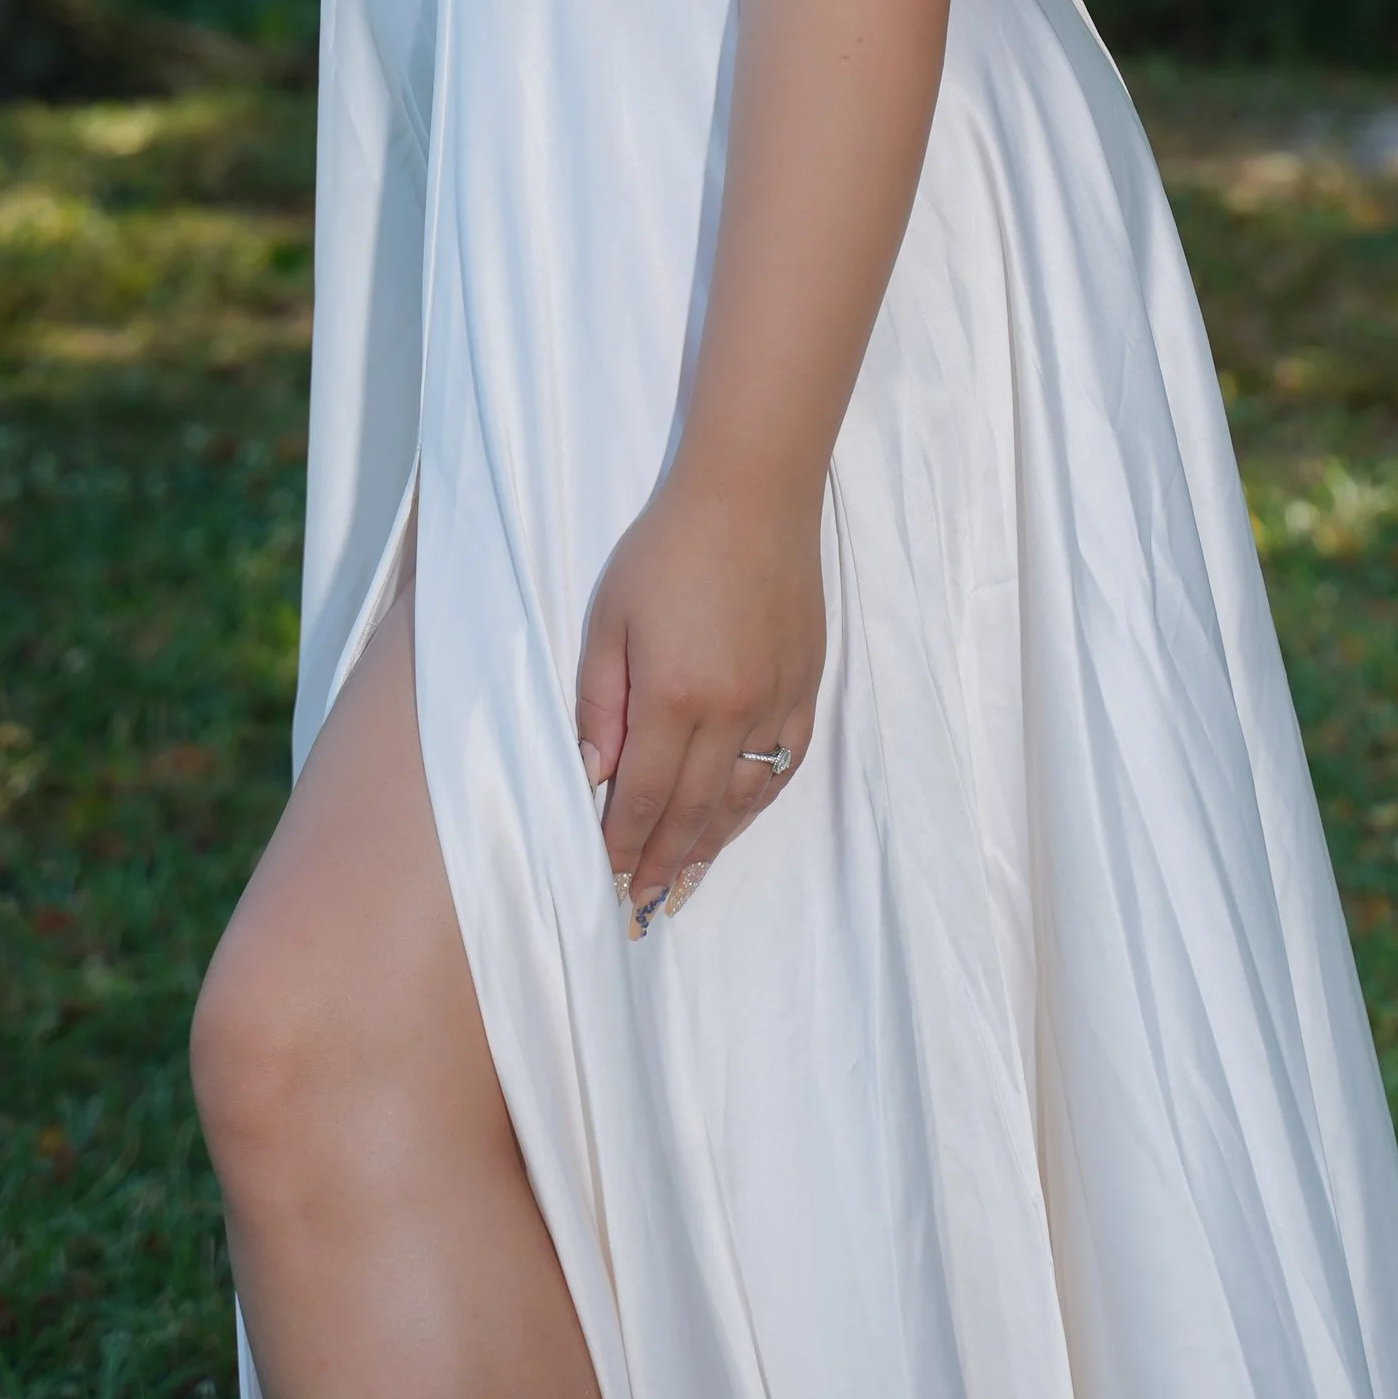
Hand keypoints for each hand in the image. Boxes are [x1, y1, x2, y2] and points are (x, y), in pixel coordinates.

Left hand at [574, 459, 823, 933]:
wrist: (750, 494)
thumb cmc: (665, 549)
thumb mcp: (609, 620)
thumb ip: (599, 705)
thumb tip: (592, 778)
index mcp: (673, 697)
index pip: (641, 797)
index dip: (621, 845)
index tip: (605, 878)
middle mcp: (730, 712)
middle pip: (692, 812)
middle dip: (663, 864)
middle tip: (641, 904)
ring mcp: (775, 702)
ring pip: (742, 799)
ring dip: (711, 846)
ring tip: (684, 882)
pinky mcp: (805, 685)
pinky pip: (784, 764)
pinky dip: (757, 803)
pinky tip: (737, 820)